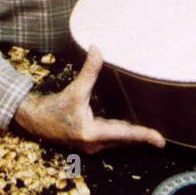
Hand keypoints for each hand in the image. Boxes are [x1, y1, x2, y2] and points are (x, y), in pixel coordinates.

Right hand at [14, 45, 165, 152]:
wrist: (34, 120)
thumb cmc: (53, 107)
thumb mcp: (74, 90)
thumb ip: (89, 71)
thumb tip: (97, 49)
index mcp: (92, 133)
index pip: (125, 134)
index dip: (144, 136)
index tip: (160, 141)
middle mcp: (94, 143)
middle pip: (125, 140)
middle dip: (142, 137)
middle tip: (161, 138)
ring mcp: (92, 146)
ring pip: (118, 141)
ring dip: (133, 137)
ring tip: (151, 134)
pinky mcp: (89, 143)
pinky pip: (112, 140)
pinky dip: (123, 135)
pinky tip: (130, 129)